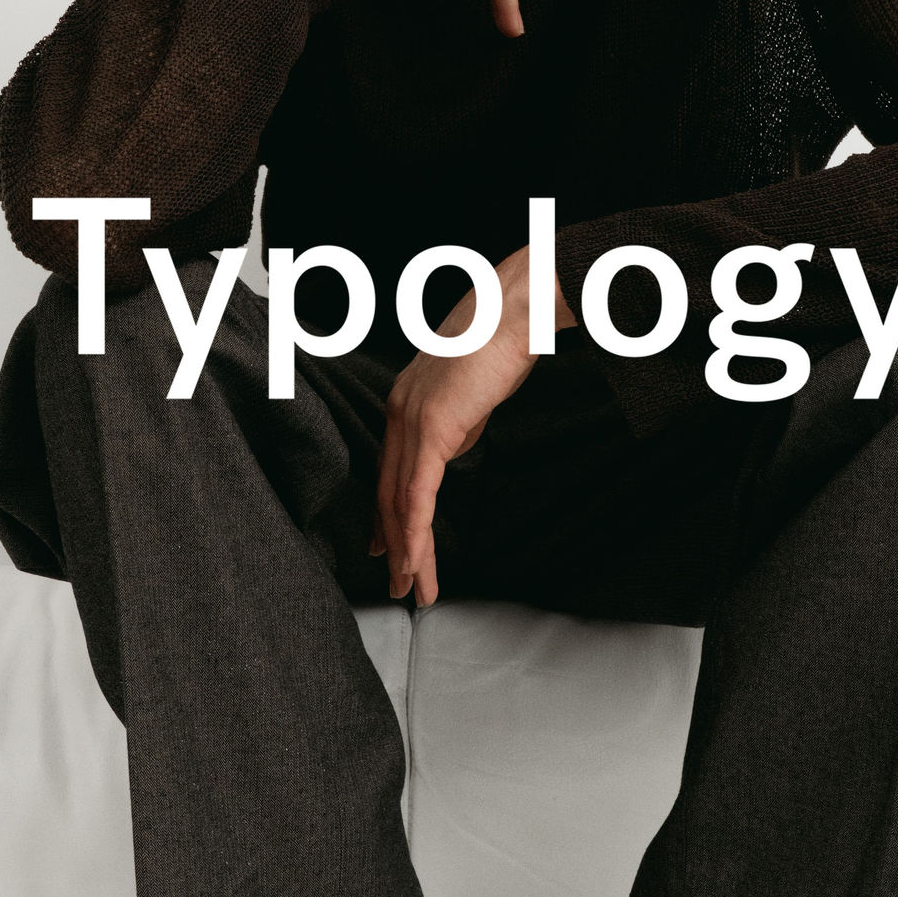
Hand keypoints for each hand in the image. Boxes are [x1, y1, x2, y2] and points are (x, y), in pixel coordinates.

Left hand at [371, 247, 575, 604]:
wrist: (511, 309)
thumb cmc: (500, 338)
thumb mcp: (472, 391)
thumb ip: (456, 421)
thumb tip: (452, 447)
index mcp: (405, 402)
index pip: (390, 470)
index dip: (387, 514)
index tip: (386, 545)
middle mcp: (398, 412)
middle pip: (388, 492)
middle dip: (393, 543)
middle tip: (397, 582)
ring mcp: (410, 420)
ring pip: (400, 502)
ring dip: (407, 551)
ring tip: (411, 587)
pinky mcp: (431, 429)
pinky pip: (417, 494)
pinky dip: (415, 532)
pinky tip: (415, 560)